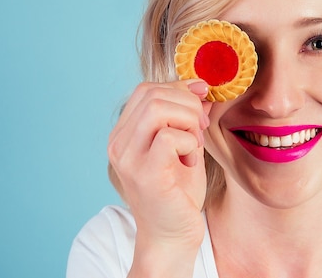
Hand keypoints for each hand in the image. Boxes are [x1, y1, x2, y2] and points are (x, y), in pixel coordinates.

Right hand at [107, 80, 211, 250]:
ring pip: (158, 109)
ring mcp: (129, 159)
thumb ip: (187, 117)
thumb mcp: (184, 145)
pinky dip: (188, 142)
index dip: (178, 88)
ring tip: (195, 143)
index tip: (202, 100)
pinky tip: (190, 161)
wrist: (172, 235)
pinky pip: (170, 137)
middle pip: (153, 94)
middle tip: (202, 127)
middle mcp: (119, 144)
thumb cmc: (178, 192)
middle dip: (188, 104)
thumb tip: (200, 87)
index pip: (146, 90)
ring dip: (188, 120)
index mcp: (124, 134)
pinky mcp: (145, 174)